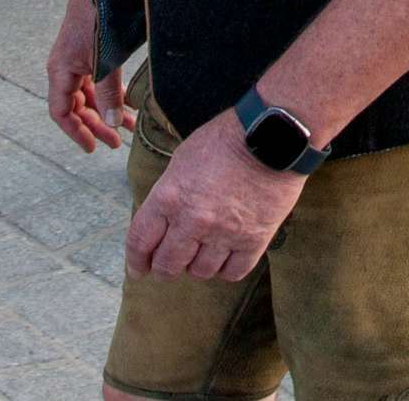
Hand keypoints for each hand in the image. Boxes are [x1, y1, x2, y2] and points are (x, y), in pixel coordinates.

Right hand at [45, 0, 132, 152]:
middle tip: (117, 143)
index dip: (75, 132)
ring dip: (107, 111)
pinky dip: (111, 93)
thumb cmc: (98, 16)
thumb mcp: (105, 60)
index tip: (92, 148)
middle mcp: (65, 66)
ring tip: (129, 127)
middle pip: (76, 106)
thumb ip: (108, 92)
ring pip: (89, 94)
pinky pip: (97, 79)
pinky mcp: (90, 49)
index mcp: (60, 70)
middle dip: (96, 126)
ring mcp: (78, 57)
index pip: (61, 112)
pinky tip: (126, 102)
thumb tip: (112, 123)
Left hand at [125, 114, 305, 281]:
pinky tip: (225, 256)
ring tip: (202, 252)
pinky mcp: (253, 240)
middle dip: (164, 268)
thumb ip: (168, 196)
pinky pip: (232, 272)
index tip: (138, 269)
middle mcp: (193, 220)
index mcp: (169, 197)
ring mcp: (224, 233)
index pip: (140, 242)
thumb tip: (160, 224)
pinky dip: (225, 269)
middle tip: (169, 265)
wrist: (273, 135)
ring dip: (196, 266)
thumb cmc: (225, 141)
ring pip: (200, 272)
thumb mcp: (182, 160)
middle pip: (167, 265)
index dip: (135, 261)